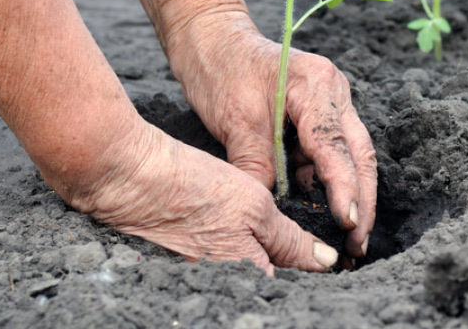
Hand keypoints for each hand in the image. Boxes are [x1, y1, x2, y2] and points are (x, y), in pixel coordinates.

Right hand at [59, 121, 340, 274]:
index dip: (314, 276)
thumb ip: (290, 240)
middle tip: (314, 251)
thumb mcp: (255, 207)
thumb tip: (326, 262)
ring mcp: (204, 279)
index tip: (337, 260)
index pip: (292, 288)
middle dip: (293, 272)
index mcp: (246, 277)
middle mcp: (224, 288)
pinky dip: (243, 256)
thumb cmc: (195, 188)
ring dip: (270, 264)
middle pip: (270, 287)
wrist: (130, 179)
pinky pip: (228, 269)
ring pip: (250, 276)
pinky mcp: (189, 267)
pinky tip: (246, 238)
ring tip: (285, 244)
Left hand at [168, 13, 376, 259]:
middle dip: (363, 199)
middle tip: (359, 242)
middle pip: (360, 152)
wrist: (211, 38)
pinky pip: (330, 151)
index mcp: (317, 85)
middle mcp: (334, 91)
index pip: (336, 146)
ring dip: (350, 192)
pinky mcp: (320, 112)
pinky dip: (326, 179)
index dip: (345, 188)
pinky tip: (321, 207)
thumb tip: (270, 212)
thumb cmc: (220, 70)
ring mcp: (332, 101)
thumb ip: (257, 167)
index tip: (348, 223)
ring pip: (351, 154)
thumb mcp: (235, 122)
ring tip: (347, 235)